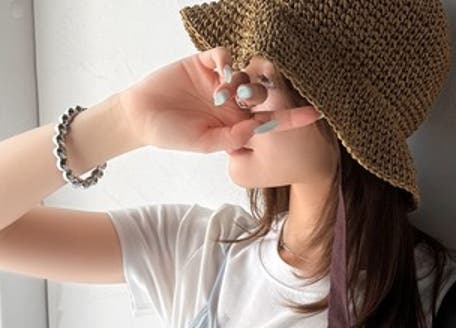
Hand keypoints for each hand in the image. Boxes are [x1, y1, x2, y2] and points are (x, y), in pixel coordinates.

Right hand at [116, 46, 323, 153]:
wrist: (140, 116)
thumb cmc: (171, 135)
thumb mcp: (204, 143)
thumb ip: (232, 137)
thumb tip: (258, 126)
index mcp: (236, 123)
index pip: (269, 118)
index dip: (291, 116)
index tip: (315, 115)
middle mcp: (232, 101)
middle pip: (261, 92)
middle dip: (266, 92)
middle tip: (259, 96)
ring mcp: (218, 80)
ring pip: (245, 72)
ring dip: (243, 79)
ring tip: (229, 92)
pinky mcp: (203, 62)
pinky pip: (223, 55)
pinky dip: (227, 60)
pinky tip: (220, 73)